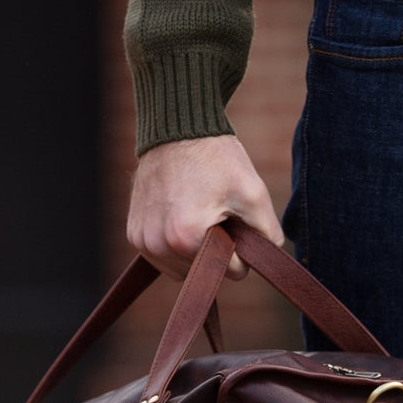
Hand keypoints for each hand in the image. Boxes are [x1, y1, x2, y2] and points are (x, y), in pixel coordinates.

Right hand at [126, 132, 284, 282]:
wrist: (178, 131)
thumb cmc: (217, 160)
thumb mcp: (254, 193)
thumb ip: (268, 235)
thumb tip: (268, 260)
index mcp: (186, 238)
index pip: (233, 271)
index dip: (243, 246)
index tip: (235, 217)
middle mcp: (158, 245)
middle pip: (206, 272)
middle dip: (218, 248)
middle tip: (218, 211)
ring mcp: (142, 241)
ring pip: (184, 270)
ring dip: (196, 251)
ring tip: (199, 212)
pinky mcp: (134, 234)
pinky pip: (164, 259)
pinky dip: (177, 246)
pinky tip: (183, 216)